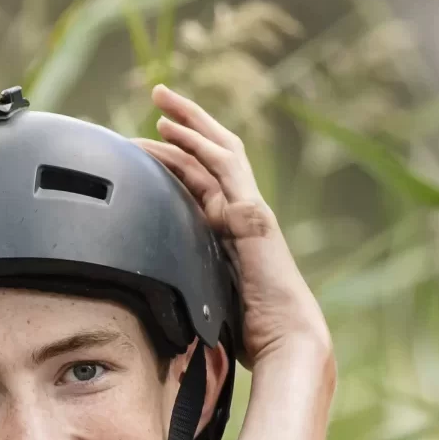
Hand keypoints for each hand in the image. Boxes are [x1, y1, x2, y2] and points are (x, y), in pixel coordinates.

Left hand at [138, 83, 331, 372]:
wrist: (286, 342)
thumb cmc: (254, 335)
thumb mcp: (211, 301)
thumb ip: (191, 285)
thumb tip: (152, 298)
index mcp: (234, 230)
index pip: (205, 179)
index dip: (181, 155)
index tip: (153, 140)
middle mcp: (244, 212)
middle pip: (215, 152)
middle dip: (187, 122)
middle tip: (158, 96)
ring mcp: (250, 211)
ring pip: (218, 152)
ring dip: (188, 123)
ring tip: (161, 102)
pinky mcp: (251, 217)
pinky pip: (221, 171)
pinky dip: (196, 148)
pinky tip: (172, 134)